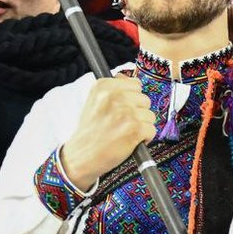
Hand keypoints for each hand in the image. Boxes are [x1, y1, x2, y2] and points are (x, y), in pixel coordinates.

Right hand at [60, 76, 154, 191]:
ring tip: (124, 133)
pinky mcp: (134, 129)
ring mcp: (125, 112)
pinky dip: (145, 138)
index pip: (135, 84)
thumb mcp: (94, 102)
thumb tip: (127, 76)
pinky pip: (152, 129)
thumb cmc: (90, 131)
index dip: (132, 99)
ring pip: (150, 115)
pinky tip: (130, 141)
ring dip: (142, 126)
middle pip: (145, 99)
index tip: (121, 109)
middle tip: (122, 123)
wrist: (80, 157)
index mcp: (103, 86)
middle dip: (138, 112)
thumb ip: (112, 89)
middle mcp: (114, 96)